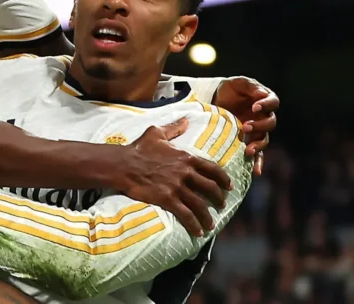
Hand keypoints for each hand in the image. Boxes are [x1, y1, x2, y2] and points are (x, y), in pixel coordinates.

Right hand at [119, 118, 231, 237]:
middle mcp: (185, 173)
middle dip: (218, 198)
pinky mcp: (167, 199)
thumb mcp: (157, 133)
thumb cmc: (139, 148)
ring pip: (200, 205)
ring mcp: (177, 187)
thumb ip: (174, 128)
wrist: (124, 164)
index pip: (212, 169)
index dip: (223, 179)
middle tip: (221, 205)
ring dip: (208, 216)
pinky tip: (198, 231)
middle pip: (210, 188)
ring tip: (211, 224)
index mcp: (186, 157)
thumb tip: (186, 120)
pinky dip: (194, 224)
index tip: (229, 186)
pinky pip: (186, 215)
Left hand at [214, 76, 278, 175]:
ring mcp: (257, 131)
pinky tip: (256, 172)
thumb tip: (262, 94)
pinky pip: (258, 155)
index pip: (273, 102)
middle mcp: (263, 117)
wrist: (213, 102)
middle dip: (259, 126)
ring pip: (264, 140)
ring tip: (249, 150)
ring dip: (258, 145)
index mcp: (264, 101)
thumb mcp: (236, 83)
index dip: (267, 105)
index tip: (255, 107)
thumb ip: (249, 86)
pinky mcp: (248, 142)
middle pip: (270, 123)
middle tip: (246, 126)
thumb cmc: (228, 90)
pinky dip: (258, 163)